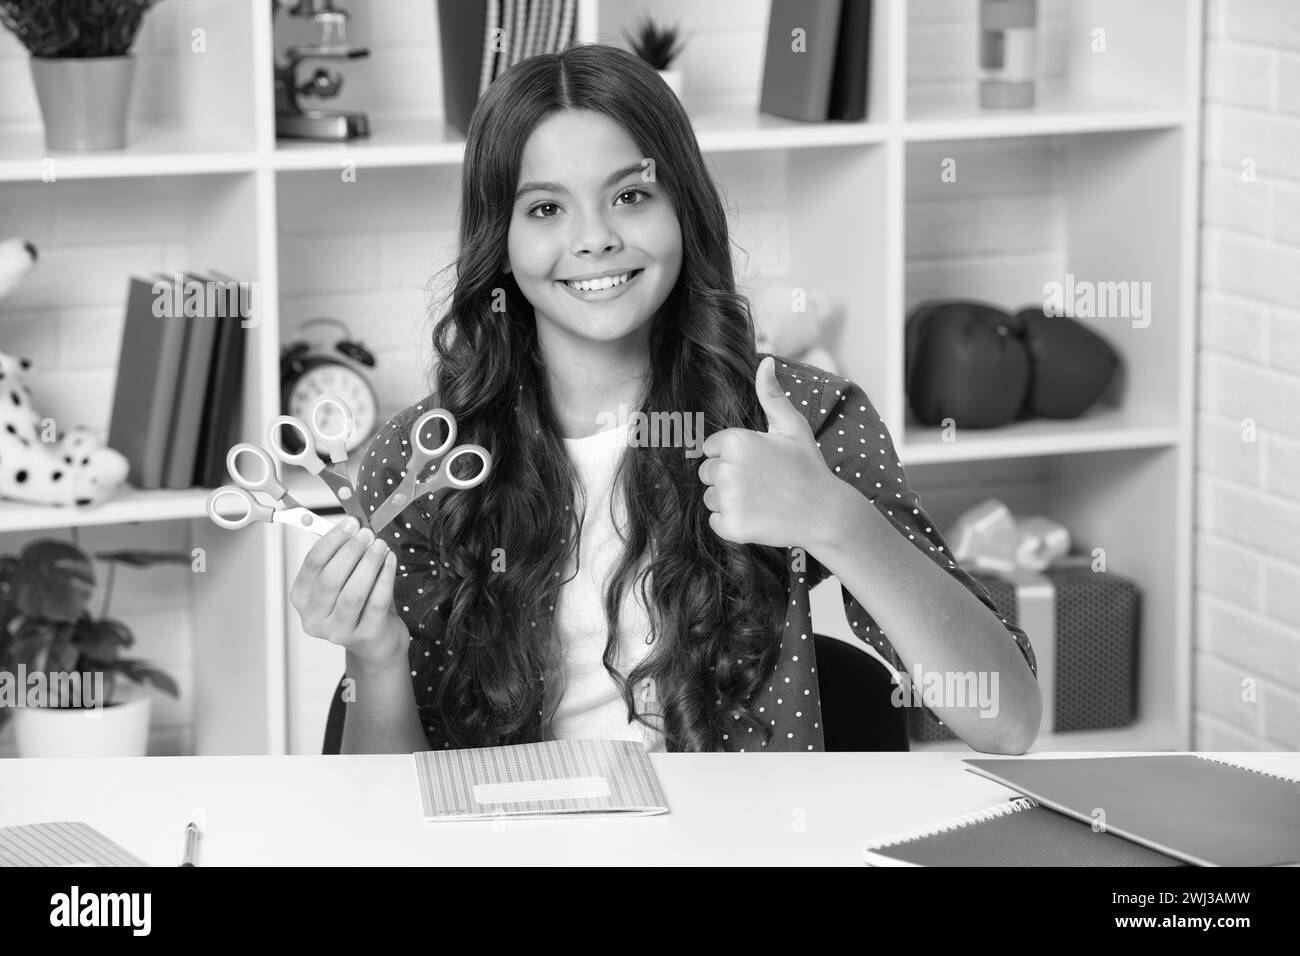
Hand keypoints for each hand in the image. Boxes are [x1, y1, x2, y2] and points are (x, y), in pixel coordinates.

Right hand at [289, 516, 408, 670]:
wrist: (375, 640)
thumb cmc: (356, 603)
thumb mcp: (341, 579)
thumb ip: (340, 554)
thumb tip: (352, 526)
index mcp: (302, 598)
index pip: (312, 565)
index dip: (332, 541)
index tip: (350, 524)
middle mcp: (315, 618)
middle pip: (330, 579)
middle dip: (351, 552)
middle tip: (367, 534)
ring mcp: (339, 631)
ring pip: (353, 593)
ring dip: (369, 564)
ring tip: (380, 546)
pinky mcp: (365, 636)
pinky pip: (377, 602)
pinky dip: (385, 577)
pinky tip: (391, 561)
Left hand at [698, 356, 841, 547]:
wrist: (825, 512)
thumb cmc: (808, 467)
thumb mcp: (792, 427)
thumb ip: (772, 394)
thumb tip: (765, 360)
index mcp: (736, 441)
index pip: (711, 448)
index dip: (732, 456)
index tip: (758, 464)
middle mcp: (727, 469)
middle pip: (708, 473)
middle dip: (728, 478)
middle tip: (761, 483)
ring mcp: (728, 499)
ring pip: (710, 498)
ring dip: (729, 501)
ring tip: (760, 500)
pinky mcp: (731, 526)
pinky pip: (715, 522)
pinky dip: (731, 523)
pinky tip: (757, 517)